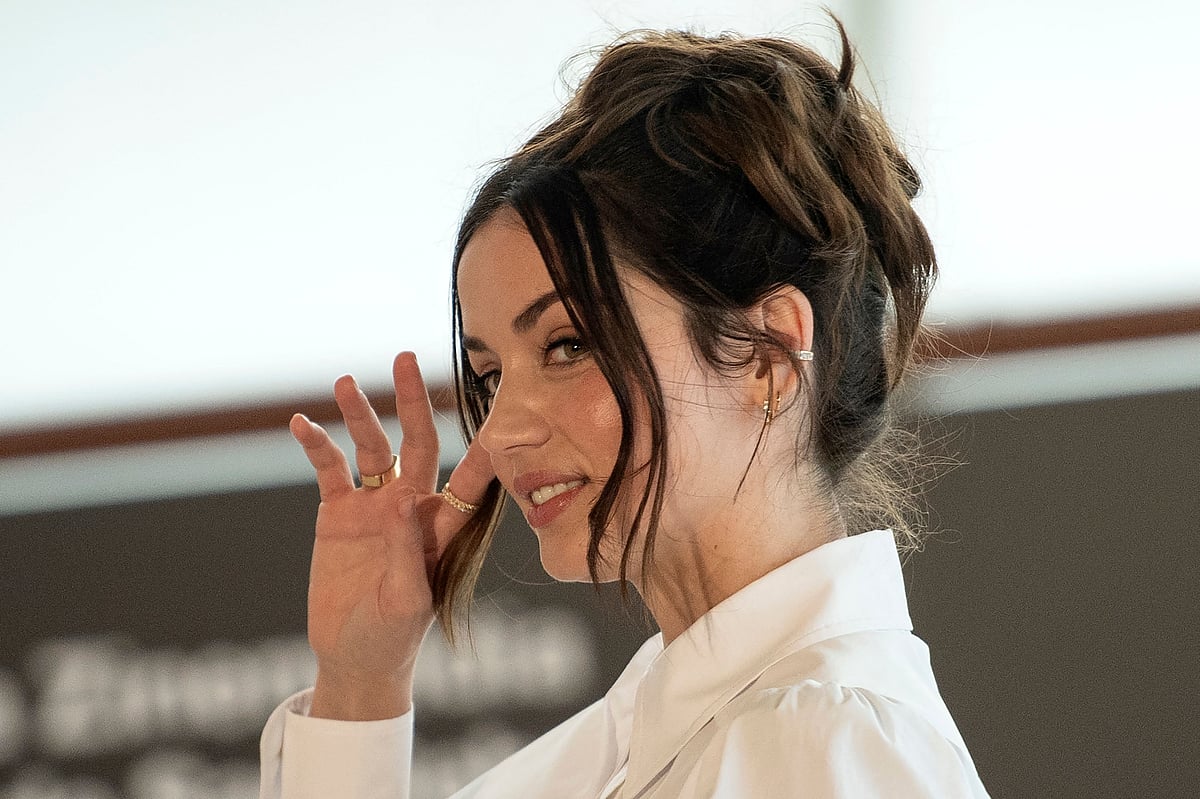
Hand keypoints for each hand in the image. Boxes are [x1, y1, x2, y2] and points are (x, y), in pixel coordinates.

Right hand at [290, 351, 492, 719]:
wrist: (353, 656)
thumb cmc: (394, 636)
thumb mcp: (406, 600)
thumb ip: (407, 548)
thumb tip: (403, 497)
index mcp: (443, 526)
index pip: (470, 477)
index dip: (481, 445)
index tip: (496, 404)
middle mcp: (412, 505)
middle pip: (418, 442)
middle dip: (413, 402)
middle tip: (405, 360)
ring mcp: (374, 506)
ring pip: (372, 447)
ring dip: (360, 415)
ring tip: (345, 383)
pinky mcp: (339, 513)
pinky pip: (330, 469)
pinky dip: (317, 445)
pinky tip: (302, 423)